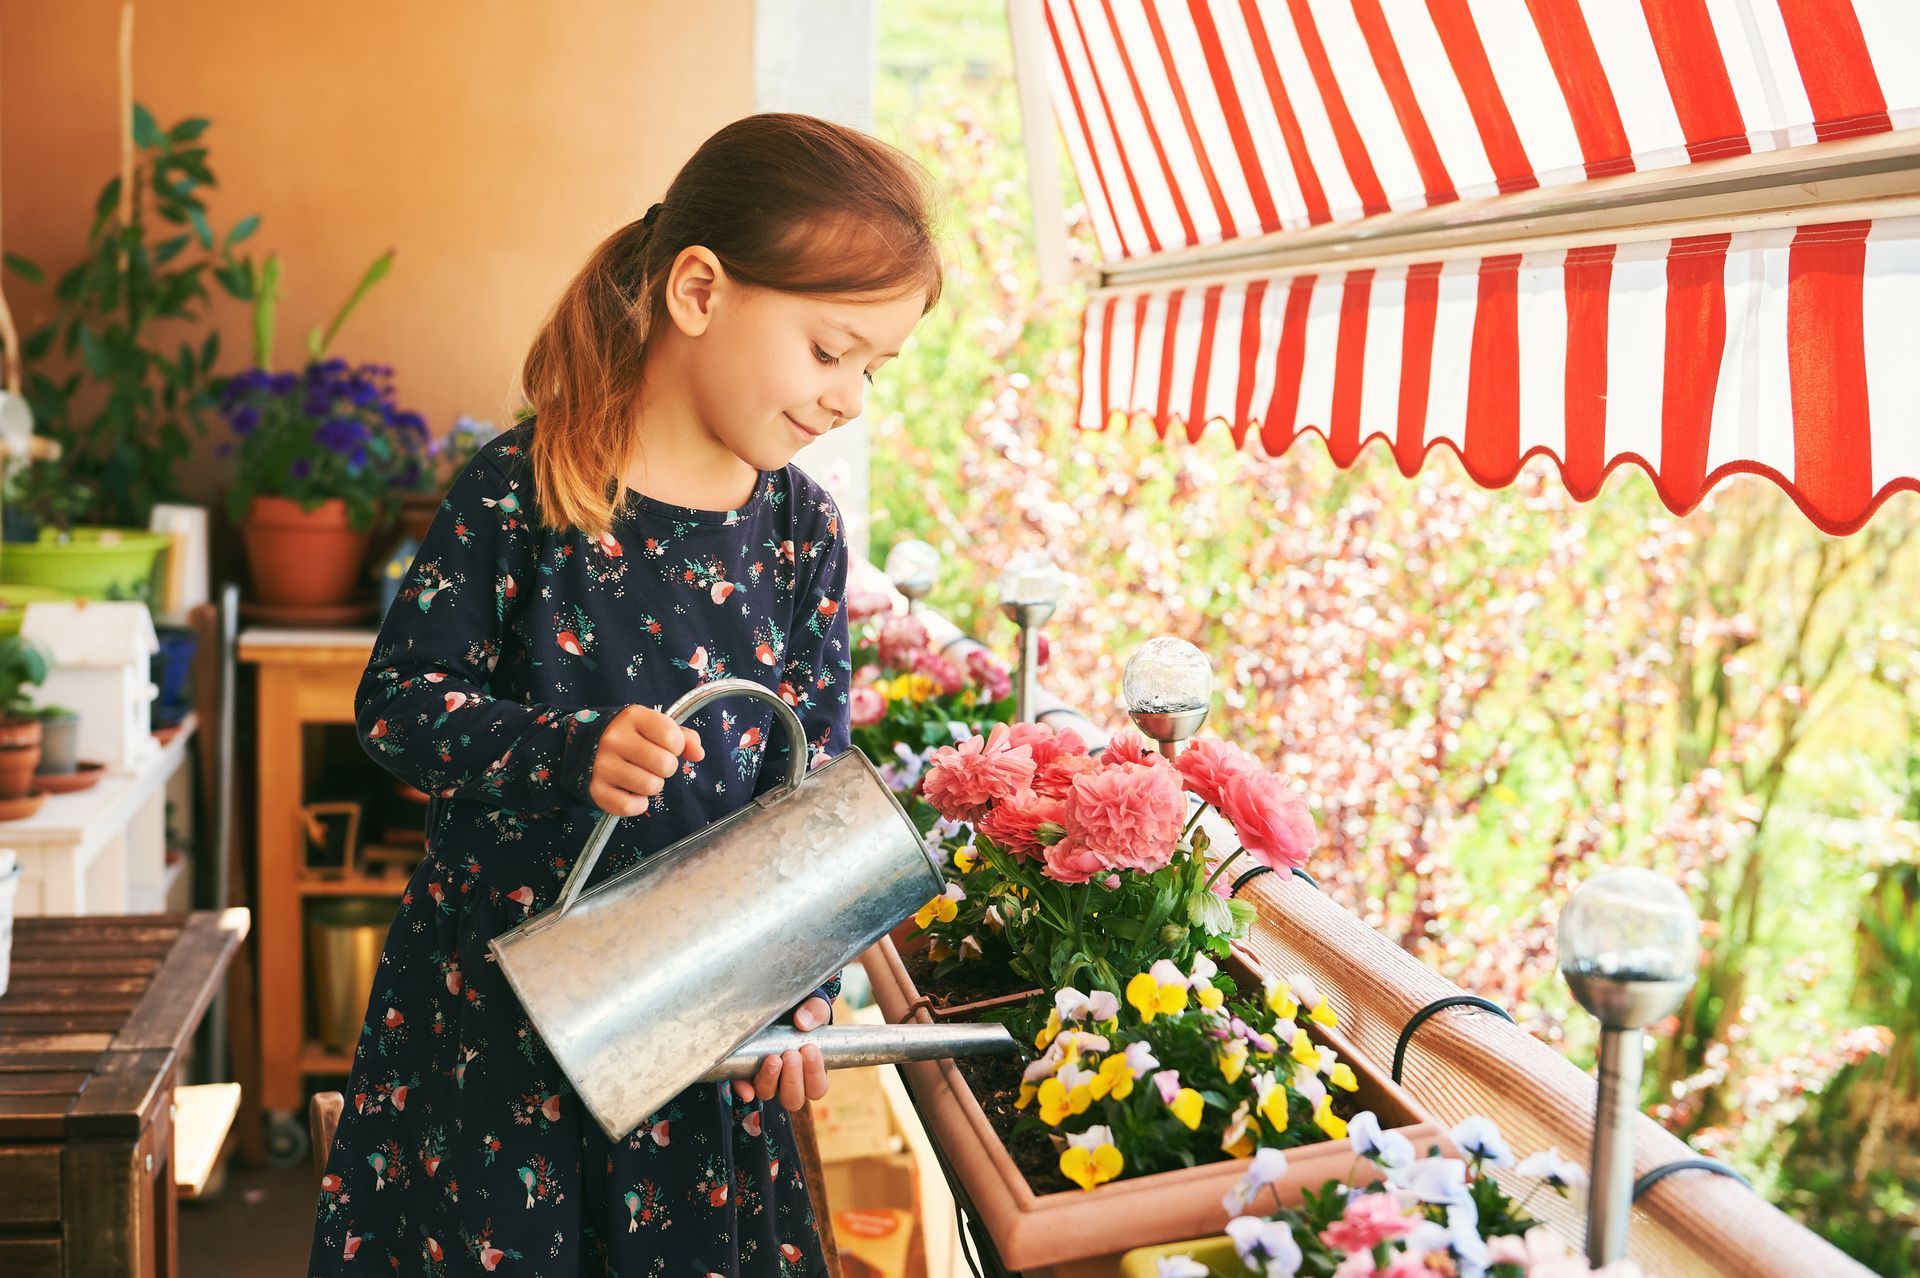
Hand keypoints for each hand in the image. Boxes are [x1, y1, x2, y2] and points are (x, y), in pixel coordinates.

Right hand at [588, 705, 704, 816]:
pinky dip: (638, 805)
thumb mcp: (656, 727)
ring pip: (650, 786)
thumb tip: (699, 754)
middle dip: (666, 768)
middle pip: (665, 764)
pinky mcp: (596, 789)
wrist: (588, 746)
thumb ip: (683, 737)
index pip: (672, 737)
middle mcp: (614, 738)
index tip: (667, 746)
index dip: (677, 747)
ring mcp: (602, 764)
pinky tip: (631, 792)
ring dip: (653, 785)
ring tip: (641, 776)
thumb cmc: (633, 736)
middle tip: (653, 764)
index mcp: (633, 717)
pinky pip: (631, 806)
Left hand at [731, 997, 830, 1109]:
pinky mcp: (747, 1073)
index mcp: (811, 1073)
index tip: (810, 1050)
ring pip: (768, 1094)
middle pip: (793, 1099)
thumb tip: (802, 1022)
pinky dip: (744, 1088)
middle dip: (792, 1079)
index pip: (816, 1088)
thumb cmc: (803, 1014)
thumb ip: (815, 1012)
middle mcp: (789, 1083)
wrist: (781, 1006)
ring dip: (770, 1080)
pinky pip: (744, 1086)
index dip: (815, 1074)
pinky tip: (747, 1089)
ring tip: (773, 1059)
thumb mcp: (815, 1008)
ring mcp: (767, 1080)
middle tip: (791, 1055)